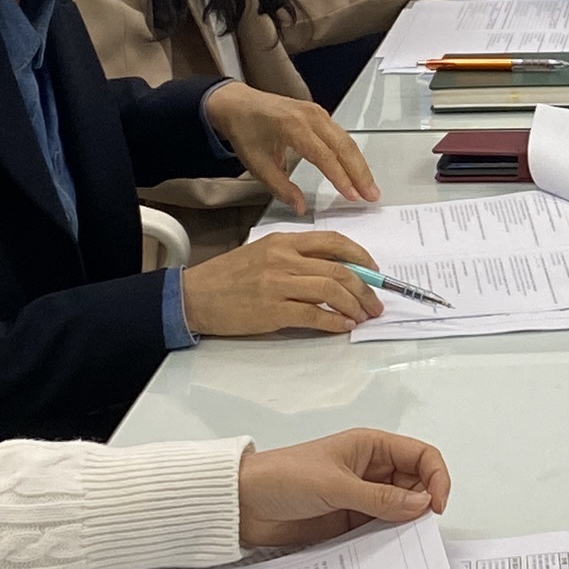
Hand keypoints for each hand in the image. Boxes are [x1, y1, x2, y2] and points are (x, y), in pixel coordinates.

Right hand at [179, 230, 385, 337]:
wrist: (194, 296)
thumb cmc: (227, 277)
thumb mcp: (262, 254)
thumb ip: (296, 258)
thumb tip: (334, 271)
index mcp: (283, 241)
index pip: (333, 242)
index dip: (361, 256)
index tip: (374, 272)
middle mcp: (284, 259)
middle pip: (339, 269)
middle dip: (366, 289)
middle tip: (375, 304)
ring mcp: (278, 284)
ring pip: (331, 291)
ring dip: (354, 306)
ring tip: (362, 317)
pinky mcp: (272, 310)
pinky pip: (313, 315)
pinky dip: (334, 322)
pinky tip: (342, 327)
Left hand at [202, 81, 380, 207]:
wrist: (237, 104)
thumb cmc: (245, 132)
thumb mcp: (257, 164)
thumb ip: (280, 187)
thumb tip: (300, 208)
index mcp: (292, 127)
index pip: (324, 156)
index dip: (341, 178)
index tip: (353, 196)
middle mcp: (310, 116)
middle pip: (343, 146)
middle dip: (360, 173)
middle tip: (372, 195)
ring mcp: (317, 112)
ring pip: (346, 140)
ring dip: (360, 165)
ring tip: (369, 187)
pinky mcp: (319, 114)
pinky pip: (341, 134)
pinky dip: (351, 154)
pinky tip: (357, 169)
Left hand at [237, 427, 453, 546]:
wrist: (242, 504)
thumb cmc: (285, 479)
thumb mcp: (335, 485)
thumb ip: (380, 498)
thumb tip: (424, 505)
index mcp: (371, 447)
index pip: (421, 456)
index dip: (436, 478)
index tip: (436, 507)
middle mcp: (372, 471)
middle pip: (416, 485)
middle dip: (423, 506)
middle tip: (417, 532)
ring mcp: (362, 498)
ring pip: (400, 511)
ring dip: (405, 526)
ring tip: (404, 547)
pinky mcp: (350, 523)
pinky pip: (379, 531)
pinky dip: (387, 541)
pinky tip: (387, 554)